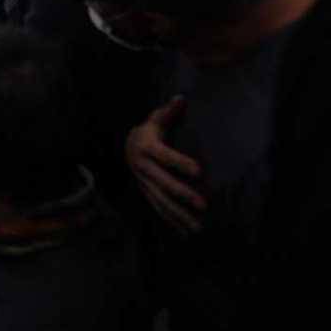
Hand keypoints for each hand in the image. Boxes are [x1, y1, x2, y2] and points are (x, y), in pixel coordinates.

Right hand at [126, 97, 206, 234]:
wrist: (127, 146)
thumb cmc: (149, 131)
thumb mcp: (155, 119)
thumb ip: (169, 112)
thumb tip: (181, 99)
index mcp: (146, 147)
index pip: (165, 156)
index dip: (180, 163)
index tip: (199, 171)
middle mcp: (142, 167)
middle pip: (163, 182)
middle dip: (183, 194)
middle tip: (203, 204)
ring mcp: (143, 182)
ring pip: (160, 200)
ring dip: (179, 214)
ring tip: (198, 226)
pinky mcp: (146, 192)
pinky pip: (158, 208)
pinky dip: (172, 220)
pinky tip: (186, 231)